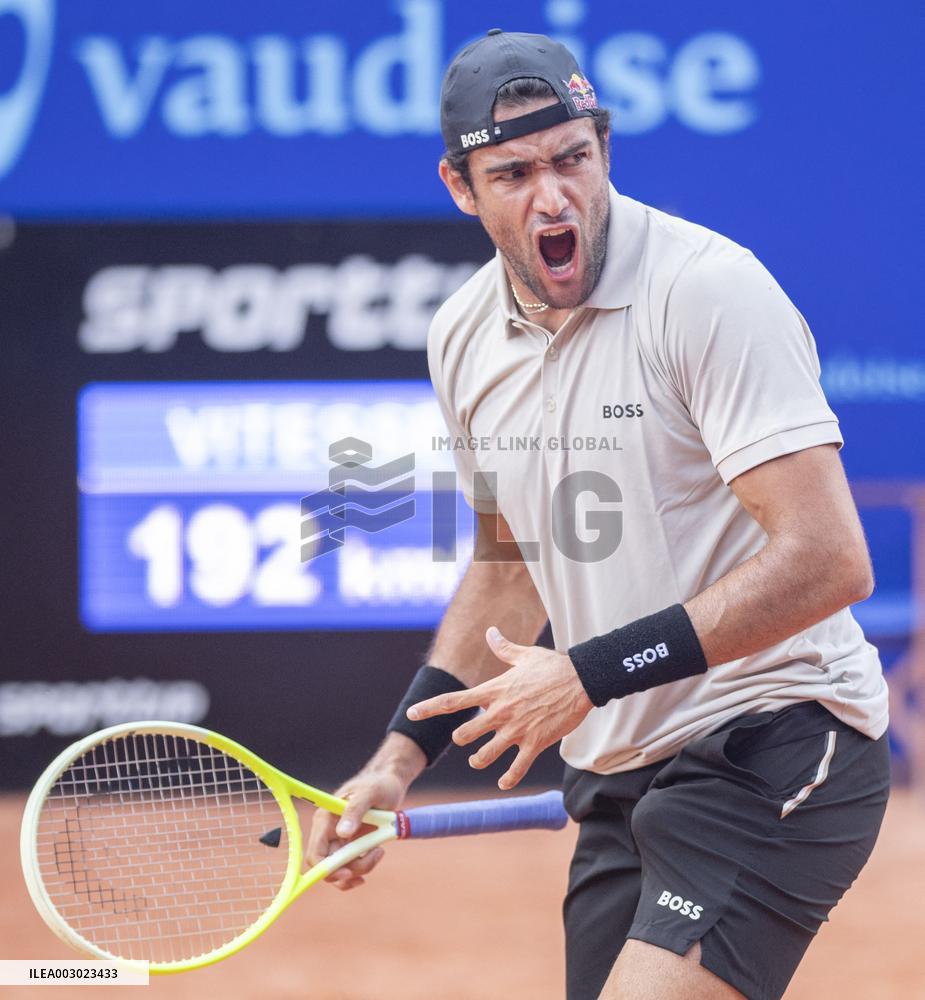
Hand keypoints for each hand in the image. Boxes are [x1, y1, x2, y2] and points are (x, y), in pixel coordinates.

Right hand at [305, 767, 407, 890]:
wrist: (390, 784)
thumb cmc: (379, 785)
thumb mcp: (370, 793)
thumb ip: (355, 810)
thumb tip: (342, 833)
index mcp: (325, 820)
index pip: (315, 854)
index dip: (327, 869)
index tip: (348, 873)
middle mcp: (328, 833)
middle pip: (329, 868)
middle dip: (351, 869)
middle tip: (376, 854)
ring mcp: (339, 841)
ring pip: (341, 871)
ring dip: (362, 868)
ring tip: (380, 850)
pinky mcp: (351, 846)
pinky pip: (351, 868)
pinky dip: (363, 869)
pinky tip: (376, 856)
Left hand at [408, 627, 592, 789]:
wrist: (581, 680)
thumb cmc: (553, 666)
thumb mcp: (525, 655)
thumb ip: (503, 648)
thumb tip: (491, 631)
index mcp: (494, 691)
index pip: (454, 700)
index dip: (429, 708)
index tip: (411, 712)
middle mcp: (500, 712)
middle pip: (465, 733)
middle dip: (462, 737)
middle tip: (464, 738)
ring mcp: (516, 730)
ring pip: (485, 755)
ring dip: (479, 760)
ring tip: (478, 761)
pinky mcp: (534, 743)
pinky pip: (516, 768)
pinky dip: (508, 779)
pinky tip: (503, 782)